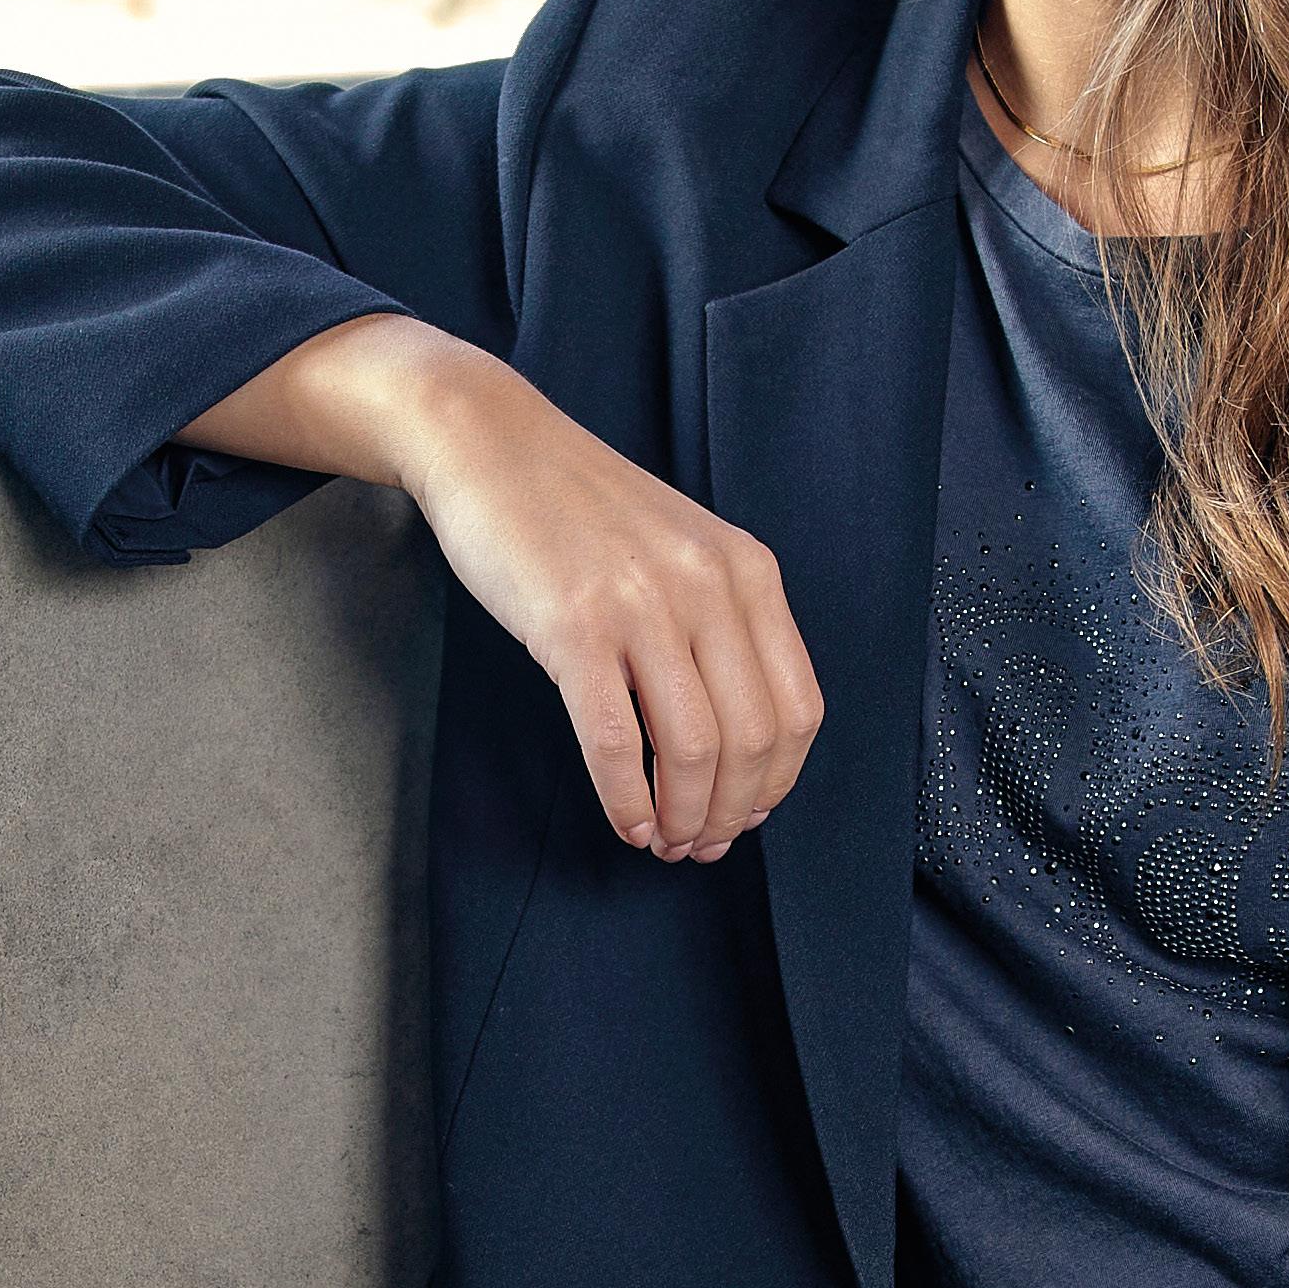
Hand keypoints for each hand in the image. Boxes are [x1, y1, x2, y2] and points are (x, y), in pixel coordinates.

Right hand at [180, 315, 823, 858]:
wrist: (490, 443)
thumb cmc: (580, 510)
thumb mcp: (683, 549)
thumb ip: (719, 625)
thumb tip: (734, 747)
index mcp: (748, 571)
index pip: (797, 708)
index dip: (777, 781)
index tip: (747, 814)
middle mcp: (709, 587)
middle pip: (754, 740)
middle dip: (733, 812)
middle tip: (702, 844)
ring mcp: (643, 605)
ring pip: (695, 749)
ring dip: (685, 815)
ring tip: (664, 840)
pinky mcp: (574, 626)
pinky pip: (618, 740)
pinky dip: (628, 798)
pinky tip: (626, 820)